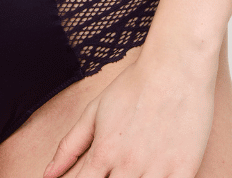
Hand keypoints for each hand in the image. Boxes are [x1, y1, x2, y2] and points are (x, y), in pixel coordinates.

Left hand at [42, 48, 216, 177]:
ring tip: (127, 175)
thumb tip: (47, 174)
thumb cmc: (134, 85)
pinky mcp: (184, 170)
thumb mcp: (95, 111)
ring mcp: (156, 170)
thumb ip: (70, 145)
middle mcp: (127, 165)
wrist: (175, 66)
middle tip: (109, 175)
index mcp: (103, 152)